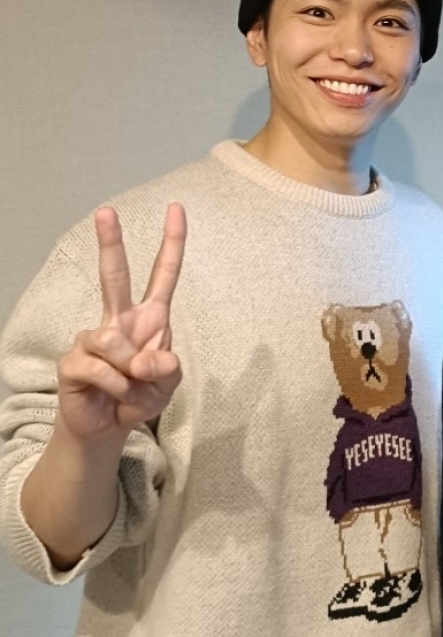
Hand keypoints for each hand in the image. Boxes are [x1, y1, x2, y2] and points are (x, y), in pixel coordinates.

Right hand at [56, 204, 185, 442]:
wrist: (109, 428)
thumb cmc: (140, 396)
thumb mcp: (168, 383)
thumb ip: (167, 367)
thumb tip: (146, 357)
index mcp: (150, 318)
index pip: (164, 273)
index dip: (172, 242)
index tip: (176, 208)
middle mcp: (119, 320)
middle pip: (113, 275)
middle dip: (110, 242)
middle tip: (106, 211)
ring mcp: (92, 338)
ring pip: (113, 341)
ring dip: (130, 373)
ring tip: (128, 388)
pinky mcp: (72, 361)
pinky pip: (100, 369)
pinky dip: (116, 387)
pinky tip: (112, 394)